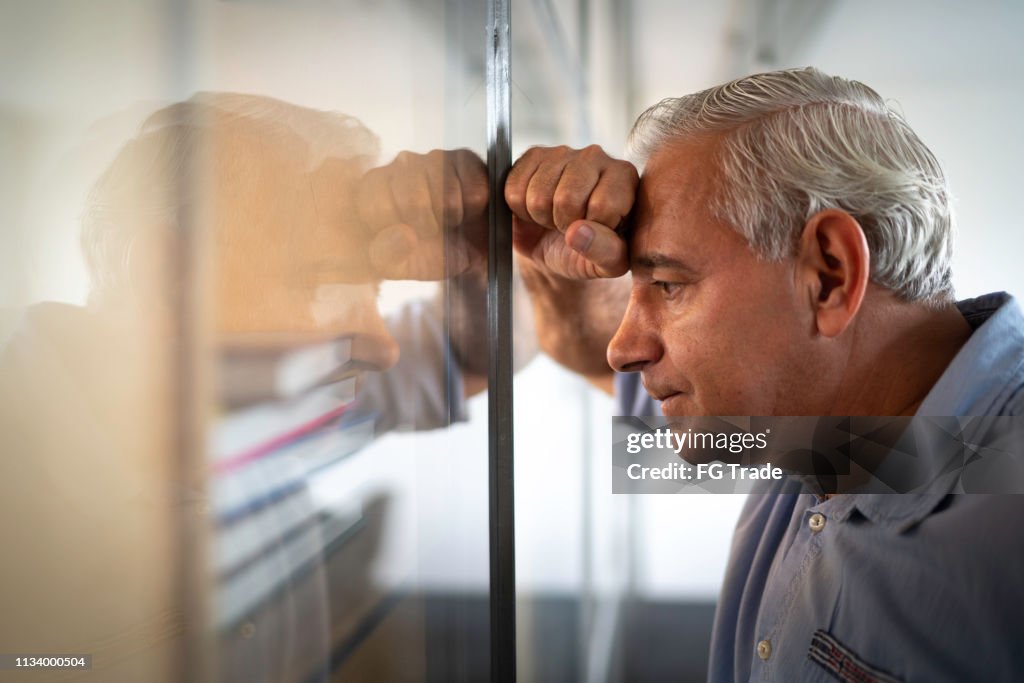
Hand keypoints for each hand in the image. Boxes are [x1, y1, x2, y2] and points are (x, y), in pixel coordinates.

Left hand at [356, 149, 488, 279]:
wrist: (466, 251)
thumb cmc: (425, 253)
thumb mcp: (398, 265)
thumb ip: (388, 254)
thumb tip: (405, 235)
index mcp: (372, 188)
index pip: (375, 205)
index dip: (395, 229)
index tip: (405, 237)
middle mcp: (399, 165)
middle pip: (413, 199)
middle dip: (427, 225)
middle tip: (432, 232)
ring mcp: (432, 158)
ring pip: (445, 192)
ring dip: (451, 218)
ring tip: (449, 222)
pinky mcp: (464, 158)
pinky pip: (472, 187)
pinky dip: (472, 208)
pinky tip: (467, 211)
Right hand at [505, 145, 637, 278]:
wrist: (558, 245)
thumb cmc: (591, 251)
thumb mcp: (609, 263)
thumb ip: (605, 251)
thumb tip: (577, 232)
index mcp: (625, 178)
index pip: (603, 206)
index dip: (591, 231)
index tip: (593, 234)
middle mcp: (597, 156)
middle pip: (566, 199)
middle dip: (562, 225)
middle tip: (569, 227)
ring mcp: (563, 152)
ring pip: (537, 195)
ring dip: (541, 218)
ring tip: (553, 218)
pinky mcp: (533, 156)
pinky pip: (513, 189)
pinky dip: (519, 209)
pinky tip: (536, 208)